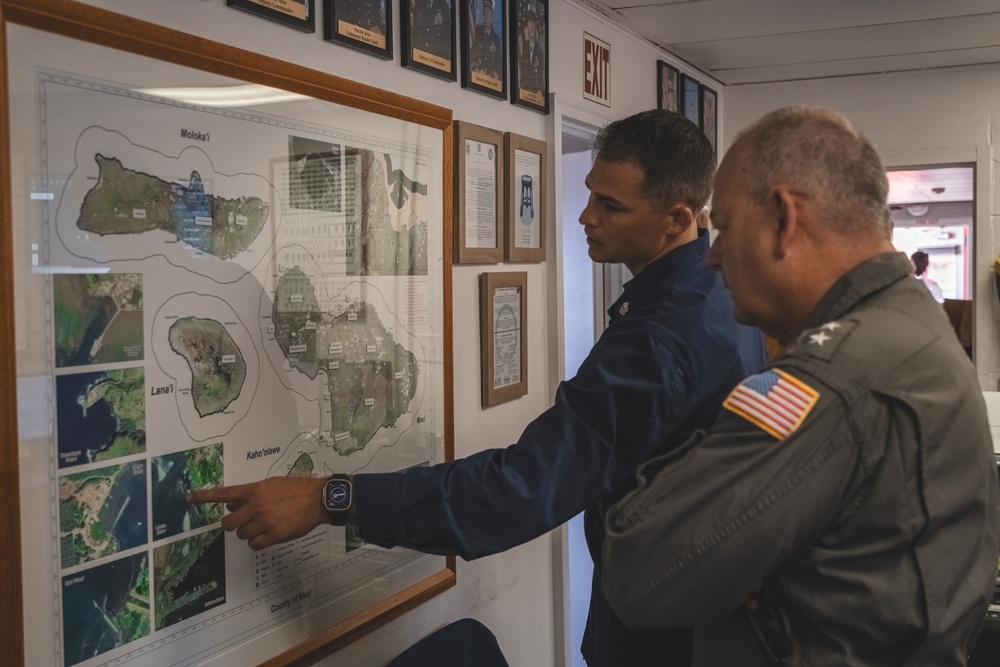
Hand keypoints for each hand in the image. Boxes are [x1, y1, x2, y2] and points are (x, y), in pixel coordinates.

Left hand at [188, 476, 327, 550]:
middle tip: (243, 522)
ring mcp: (264, 522)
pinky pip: (254, 544)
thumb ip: (251, 494)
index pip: (224, 494)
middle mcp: (256, 506)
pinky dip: (257, 542)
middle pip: (228, 523)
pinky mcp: (274, 535)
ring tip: (263, 525)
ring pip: (241, 535)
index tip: (189, 497)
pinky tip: (267, 535)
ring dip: (248, 532)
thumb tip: (232, 504)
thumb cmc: (295, 489)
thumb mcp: (271, 485)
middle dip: (232, 524)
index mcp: (254, 491)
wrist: (317, 499)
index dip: (204, 497)